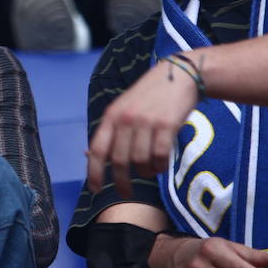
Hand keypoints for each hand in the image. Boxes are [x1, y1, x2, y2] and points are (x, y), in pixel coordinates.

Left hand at [87, 57, 200, 196]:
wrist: (179, 75)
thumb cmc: (149, 96)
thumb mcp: (123, 107)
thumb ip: (110, 131)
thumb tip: (88, 155)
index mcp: (111, 116)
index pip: (97, 149)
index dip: (93, 172)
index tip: (95, 189)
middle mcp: (126, 119)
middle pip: (118, 160)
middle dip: (121, 182)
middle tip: (126, 193)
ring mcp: (146, 121)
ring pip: (140, 161)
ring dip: (145, 173)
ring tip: (150, 171)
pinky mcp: (167, 125)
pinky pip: (160, 156)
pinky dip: (160, 166)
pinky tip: (161, 165)